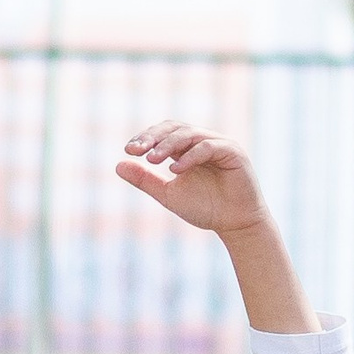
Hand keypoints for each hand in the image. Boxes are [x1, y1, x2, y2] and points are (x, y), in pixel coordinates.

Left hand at [117, 121, 271, 239]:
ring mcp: (219, 144)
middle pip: (174, 128)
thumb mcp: (168, 194)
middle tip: (137, 150)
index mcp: (187, 148)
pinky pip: (208, 147)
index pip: (163, 133)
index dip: (146, 137)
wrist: (236, 225)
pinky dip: (190, 156)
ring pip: (189, 134)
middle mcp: (202, 141)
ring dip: (169, 145)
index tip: (129, 151)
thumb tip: (118, 165)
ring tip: (153, 160)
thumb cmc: (206, 209)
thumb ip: (146, 180)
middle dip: (154, 137)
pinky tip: (175, 169)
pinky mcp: (233, 152)